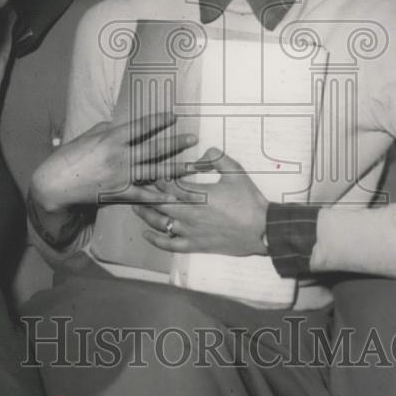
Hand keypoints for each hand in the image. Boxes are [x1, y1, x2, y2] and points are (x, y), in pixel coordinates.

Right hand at [30, 112, 197, 216]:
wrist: (55, 185)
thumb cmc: (68, 158)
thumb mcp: (86, 136)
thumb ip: (105, 129)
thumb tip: (118, 125)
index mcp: (111, 138)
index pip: (141, 126)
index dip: (159, 121)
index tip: (173, 116)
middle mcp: (120, 156)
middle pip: (154, 148)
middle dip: (176, 143)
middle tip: (194, 138)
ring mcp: (121, 176)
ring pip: (154, 171)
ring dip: (176, 169)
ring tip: (192, 166)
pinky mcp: (118, 193)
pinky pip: (144, 195)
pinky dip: (160, 197)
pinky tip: (175, 197)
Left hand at [133, 149, 267, 256]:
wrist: (263, 229)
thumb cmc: (249, 201)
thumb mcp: (236, 172)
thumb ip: (217, 157)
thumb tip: (203, 151)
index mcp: (198, 194)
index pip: (167, 184)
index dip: (155, 177)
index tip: (146, 170)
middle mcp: (190, 213)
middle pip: (158, 202)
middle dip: (144, 194)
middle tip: (133, 187)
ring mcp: (191, 231)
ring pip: (160, 223)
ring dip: (145, 214)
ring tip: (134, 206)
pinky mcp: (195, 245)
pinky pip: (170, 245)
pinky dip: (156, 240)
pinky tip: (146, 234)